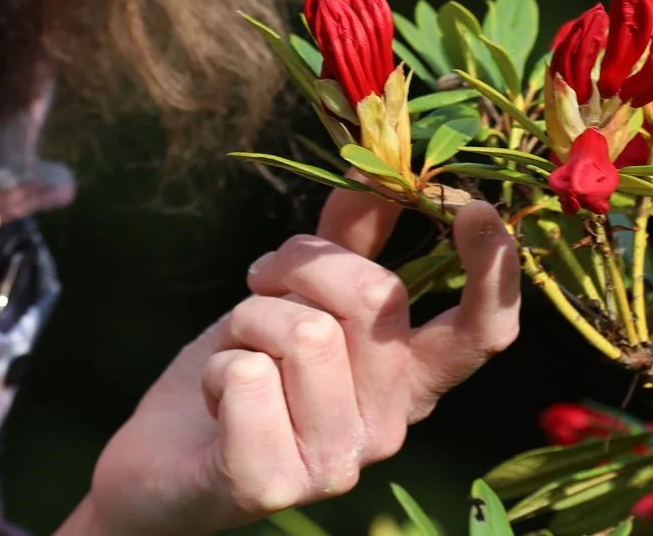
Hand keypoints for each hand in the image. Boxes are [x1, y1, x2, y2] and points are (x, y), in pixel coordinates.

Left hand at [61, 191, 519, 535]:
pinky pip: (249, 378)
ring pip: (306, 333)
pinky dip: (217, 367)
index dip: (492, 270)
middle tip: (261, 287)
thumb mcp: (295, 294)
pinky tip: (216, 399)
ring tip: (239, 352)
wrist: (161, 462)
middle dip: (300, 266)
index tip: (471, 206)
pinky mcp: (272, 483)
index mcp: (408, 378)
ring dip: (249, 320)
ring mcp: (336, 463)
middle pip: (375, 299)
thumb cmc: (240, 372)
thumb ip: (349, 240)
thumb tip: (379, 168)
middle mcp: (389, 425)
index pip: (483, 334)